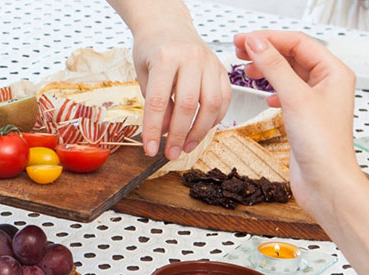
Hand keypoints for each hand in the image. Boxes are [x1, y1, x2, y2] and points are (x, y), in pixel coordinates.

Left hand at [133, 25, 230, 159]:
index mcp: (166, 58)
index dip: (154, 130)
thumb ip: (156, 103)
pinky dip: (215, 118)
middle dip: (179, 135)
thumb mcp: (144, 75)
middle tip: (171, 153)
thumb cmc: (151, 50)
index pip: (159, 101)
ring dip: (200, 131)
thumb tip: (166, 133)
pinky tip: (202, 131)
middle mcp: (191, 58)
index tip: (150, 149)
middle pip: (188, 104)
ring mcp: (210, 62)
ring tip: (186, 147)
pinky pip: (224, 98)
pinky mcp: (222, 68)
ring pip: (212, 104)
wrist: (167, 26)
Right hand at [235, 30, 360, 218]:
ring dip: (267, 70)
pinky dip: (272, 90)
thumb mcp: (294, 98)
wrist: (325, 181)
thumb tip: (257, 44)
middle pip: (293, 56)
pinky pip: (286, 94)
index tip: (244, 40)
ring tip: (247, 69)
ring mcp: (316, 101)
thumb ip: (274, 67)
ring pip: (288, 74)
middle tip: (240, 50)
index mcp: (334, 73)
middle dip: (266, 52)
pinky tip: (265, 96)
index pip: (299, 43)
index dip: (270, 39)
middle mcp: (327, 84)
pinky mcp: (304, 117)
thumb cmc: (323, 145)